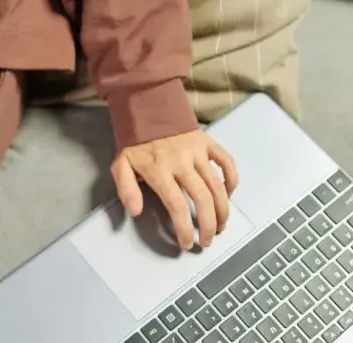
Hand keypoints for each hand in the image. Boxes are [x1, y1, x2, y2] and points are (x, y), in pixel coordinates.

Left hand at [111, 130, 237, 250]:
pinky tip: (228, 196)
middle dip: (208, 225)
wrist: (146, 109)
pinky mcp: (208, 143)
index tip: (186, 243)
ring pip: (217, 185)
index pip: (176, 205)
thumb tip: (135, 212)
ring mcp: (197, 152)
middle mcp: (181, 162)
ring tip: (221, 227)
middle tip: (207, 241)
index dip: (184, 227)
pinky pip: (227, 162)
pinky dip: (232, 180)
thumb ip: (126, 189)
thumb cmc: (134, 142)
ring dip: (223, 210)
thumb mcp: (120, 165)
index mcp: (159, 170)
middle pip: (202, 199)